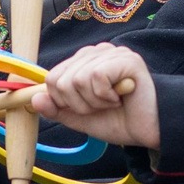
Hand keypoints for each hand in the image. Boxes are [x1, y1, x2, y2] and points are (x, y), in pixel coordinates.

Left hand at [33, 44, 159, 147]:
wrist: (150, 131)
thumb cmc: (120, 121)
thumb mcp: (81, 119)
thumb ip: (58, 110)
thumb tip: (34, 99)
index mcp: (84, 62)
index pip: (52, 78)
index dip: (63, 102)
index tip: (86, 109)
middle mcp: (96, 52)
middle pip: (60, 80)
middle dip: (78, 104)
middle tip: (102, 107)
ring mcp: (112, 53)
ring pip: (76, 80)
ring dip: (94, 102)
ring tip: (113, 102)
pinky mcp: (126, 59)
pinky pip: (95, 77)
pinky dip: (105, 96)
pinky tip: (121, 97)